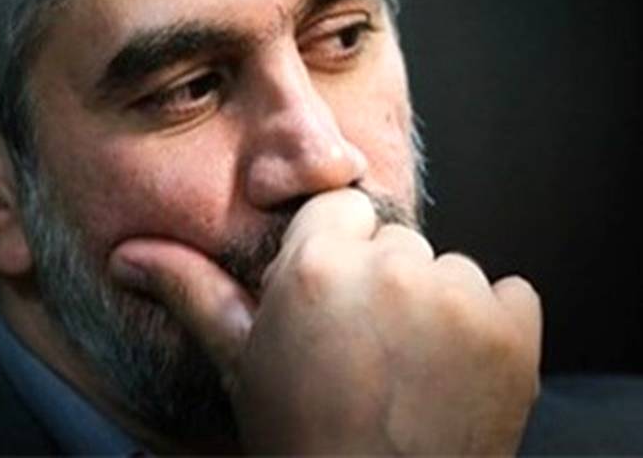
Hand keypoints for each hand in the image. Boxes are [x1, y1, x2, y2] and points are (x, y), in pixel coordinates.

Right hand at [110, 189, 541, 454]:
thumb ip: (192, 290)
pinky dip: (495, 331)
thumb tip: (127, 253)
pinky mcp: (515, 334)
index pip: (340, 207)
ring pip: (453, 270)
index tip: (332, 307)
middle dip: (385, 284)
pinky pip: (512, 296)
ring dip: (441, 309)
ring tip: (413, 374)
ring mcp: (459, 301)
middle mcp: (391, 269)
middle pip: (397, 242)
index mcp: (316, 267)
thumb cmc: (300, 437)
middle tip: (367, 353)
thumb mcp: (241, 362)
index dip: (336, 257)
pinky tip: (459, 377)